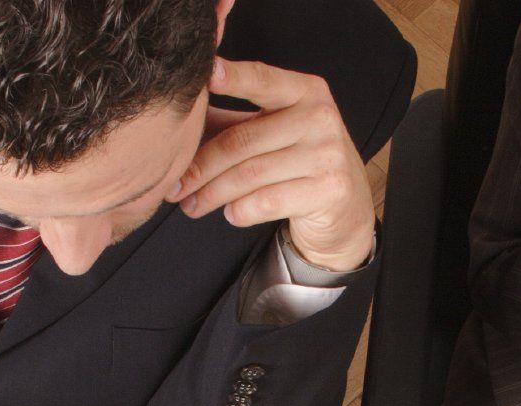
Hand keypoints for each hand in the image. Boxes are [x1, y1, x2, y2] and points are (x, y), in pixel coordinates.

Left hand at [169, 56, 375, 271]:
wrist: (346, 208)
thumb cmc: (301, 163)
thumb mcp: (274, 133)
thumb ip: (234, 121)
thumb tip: (183, 119)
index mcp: (306, 91)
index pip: (261, 80)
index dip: (232, 78)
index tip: (205, 76)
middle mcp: (320, 118)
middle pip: (242, 140)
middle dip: (201, 167)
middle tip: (175, 185)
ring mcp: (328, 155)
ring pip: (250, 174)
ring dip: (213, 194)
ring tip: (191, 205)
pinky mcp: (329, 191)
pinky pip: (267, 201)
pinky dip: (241, 211)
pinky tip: (230, 214)